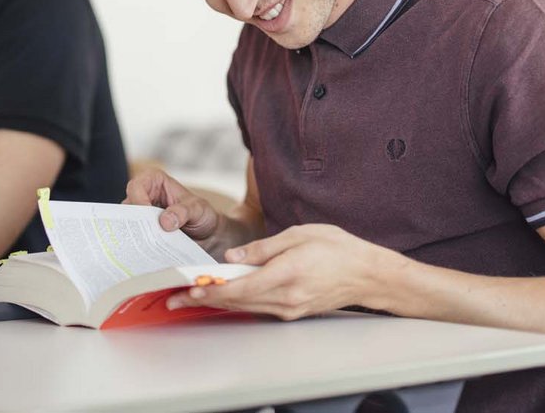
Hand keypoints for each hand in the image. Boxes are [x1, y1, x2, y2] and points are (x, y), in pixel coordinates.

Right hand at [124, 167, 225, 248]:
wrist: (208, 235)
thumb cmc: (202, 214)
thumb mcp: (197, 209)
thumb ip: (183, 212)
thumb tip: (164, 222)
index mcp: (154, 180)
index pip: (136, 187)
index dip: (138, 201)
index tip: (148, 219)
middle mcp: (143, 196)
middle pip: (128, 208)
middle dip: (135, 223)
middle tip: (145, 238)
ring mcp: (141, 216)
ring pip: (129, 225)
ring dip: (138, 237)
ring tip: (149, 249)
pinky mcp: (142, 233)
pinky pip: (135, 239)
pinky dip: (141, 246)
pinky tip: (149, 255)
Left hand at [170, 223, 399, 319]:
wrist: (368, 274)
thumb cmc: (337, 248)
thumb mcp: (298, 235)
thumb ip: (263, 247)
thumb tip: (233, 255)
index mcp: (287, 275)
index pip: (240, 287)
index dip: (212, 290)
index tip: (189, 289)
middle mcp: (286, 298)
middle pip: (237, 301)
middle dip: (204, 300)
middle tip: (176, 299)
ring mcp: (290, 308)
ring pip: (245, 307)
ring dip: (216, 303)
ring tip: (189, 299)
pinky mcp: (293, 311)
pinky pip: (258, 307)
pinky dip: (237, 302)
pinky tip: (221, 296)